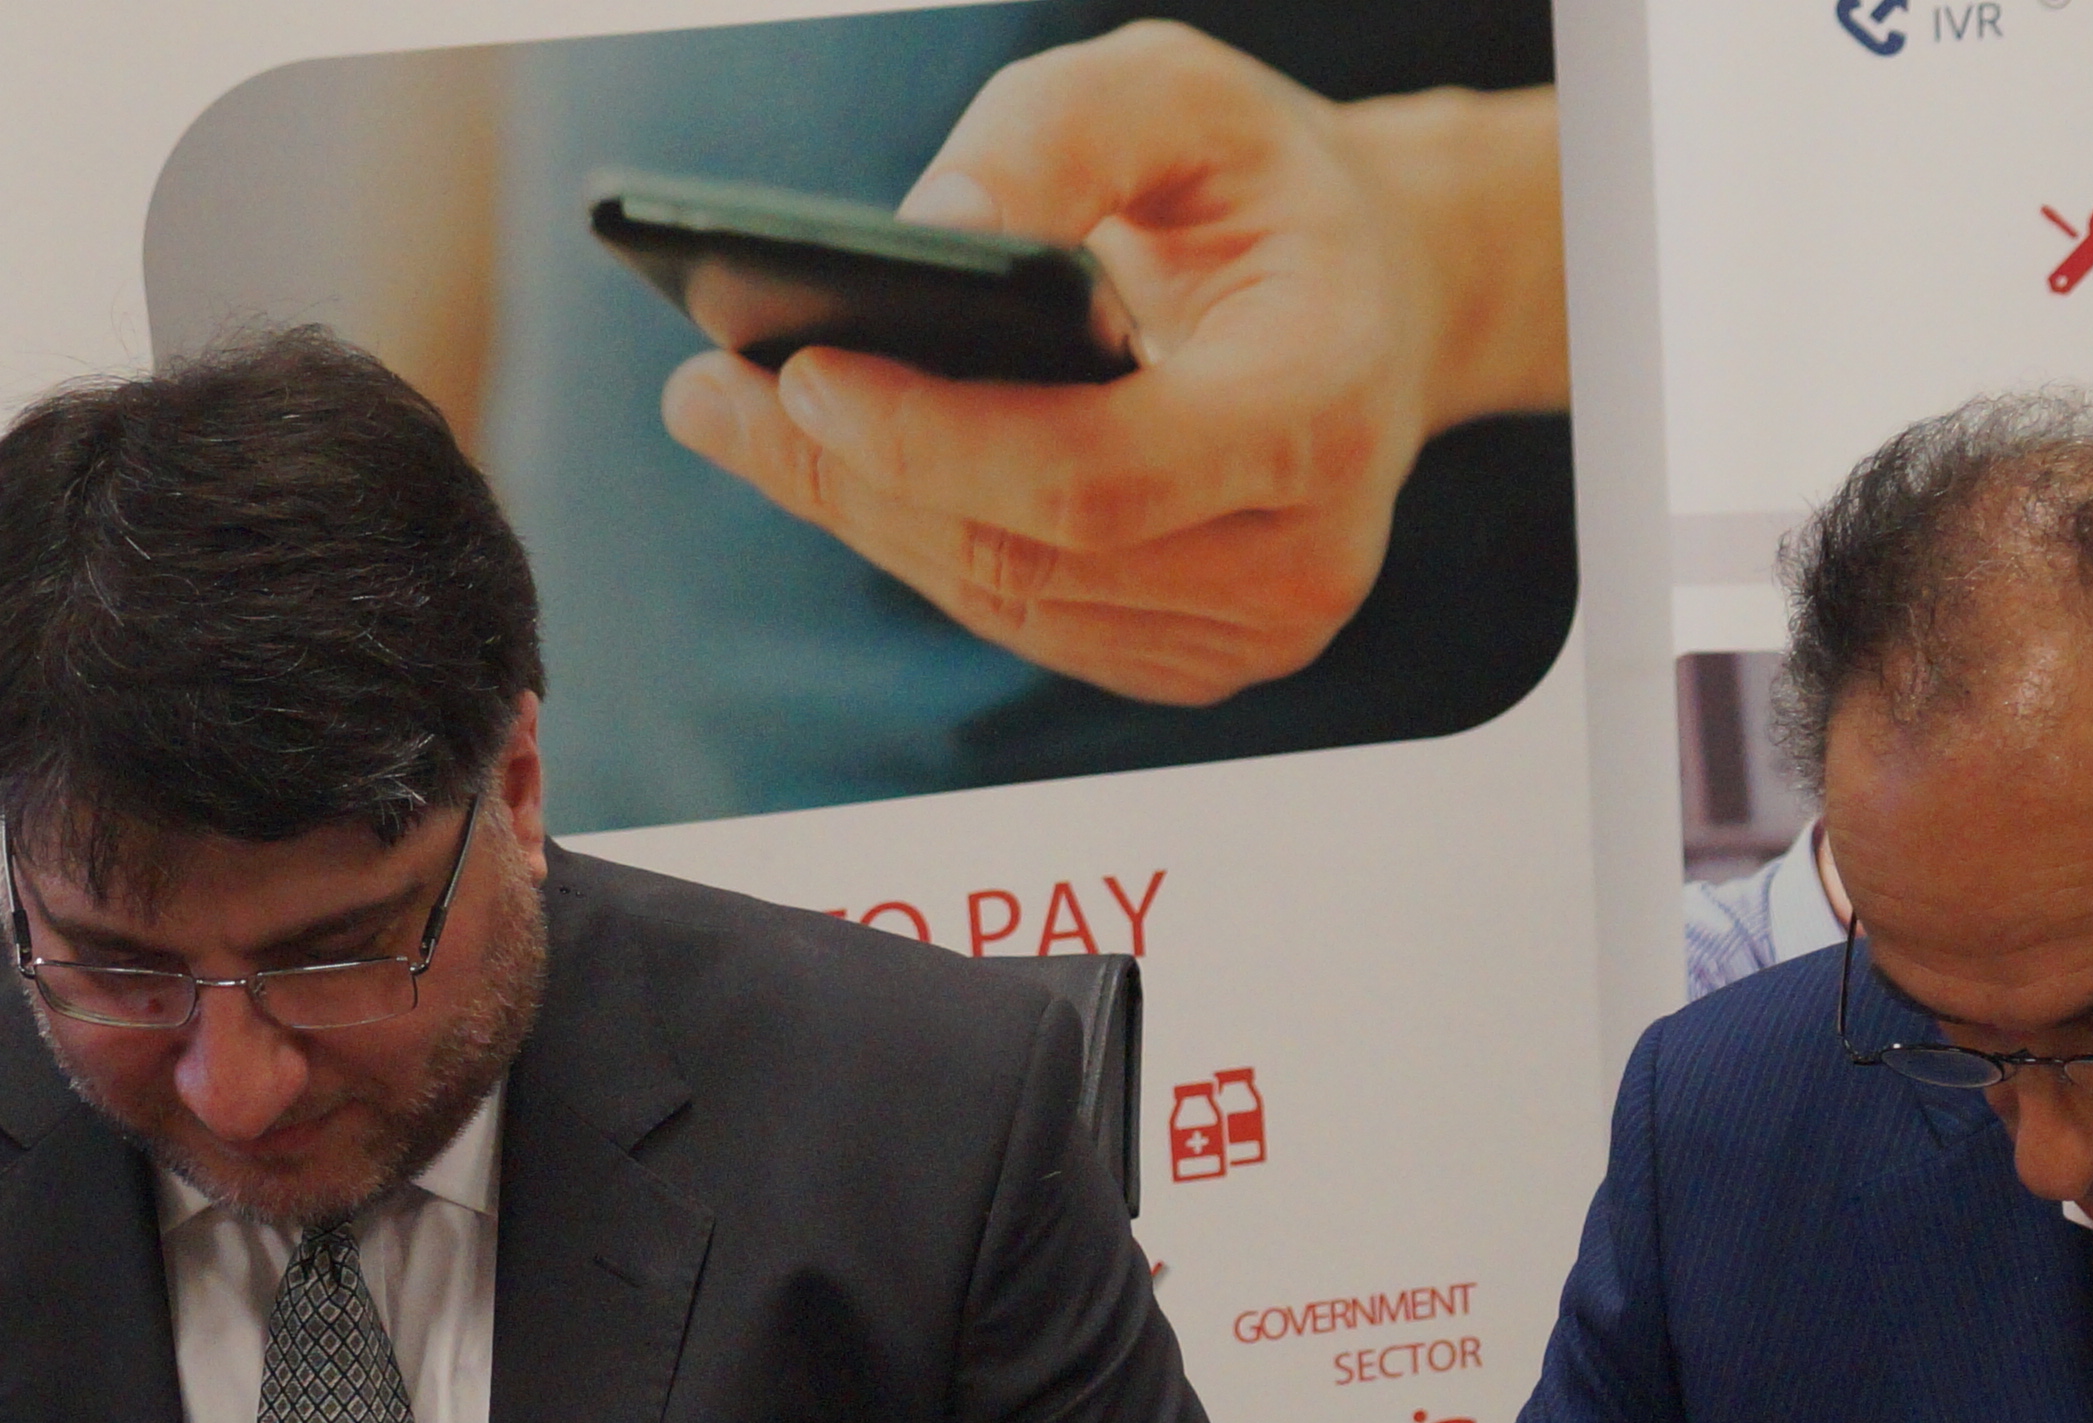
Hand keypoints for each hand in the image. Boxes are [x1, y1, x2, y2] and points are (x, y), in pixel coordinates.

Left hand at [656, 28, 1567, 704]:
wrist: (1381, 296)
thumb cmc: (1267, 188)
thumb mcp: (1179, 91)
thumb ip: (1055, 133)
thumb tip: (921, 235)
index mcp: (1322, 407)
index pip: (1101, 473)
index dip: (939, 439)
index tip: (805, 372)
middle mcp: (1303, 554)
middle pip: (1030, 550)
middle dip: (853, 474)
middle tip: (711, 395)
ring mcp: (1252, 631)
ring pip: (1008, 597)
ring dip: (862, 514)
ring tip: (737, 420)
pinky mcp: (1196, 661)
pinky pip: (1023, 617)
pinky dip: (917, 540)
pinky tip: (833, 468)